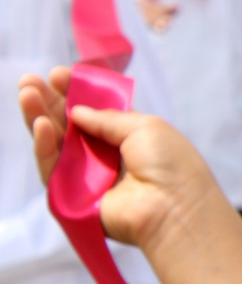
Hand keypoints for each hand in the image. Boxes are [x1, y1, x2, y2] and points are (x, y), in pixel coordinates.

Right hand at [18, 68, 218, 247]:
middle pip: (68, 125)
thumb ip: (108, 117)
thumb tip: (76, 111)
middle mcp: (105, 155)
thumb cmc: (170, 165)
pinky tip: (40, 124)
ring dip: (38, 117)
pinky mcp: (70, 196)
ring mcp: (86, 176)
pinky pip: (52, 168)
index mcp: (128, 136)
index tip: (59, 74)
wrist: (174, 208)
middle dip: (48, 101)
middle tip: (29, 80)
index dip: (75, 93)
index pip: (94, 111)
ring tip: (26, 93)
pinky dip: (44, 145)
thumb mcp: (144, 127)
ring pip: (53, 143)